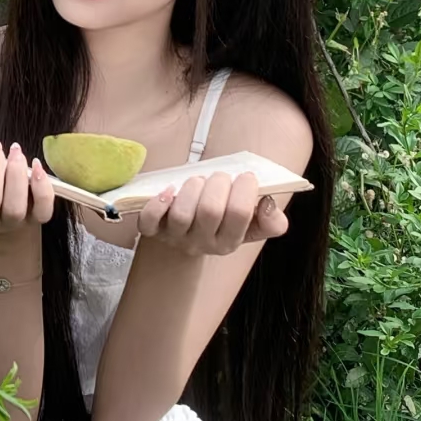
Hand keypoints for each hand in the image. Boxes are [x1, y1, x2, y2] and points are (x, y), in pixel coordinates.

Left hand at [136, 169, 288, 256]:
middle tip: (219, 177)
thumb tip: (268, 203)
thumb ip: (270, 219)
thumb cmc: (221, 220)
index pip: (240, 214)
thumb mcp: (251, 223)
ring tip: (197, 181)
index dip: (244, 189)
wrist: (188, 234)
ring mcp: (176, 238)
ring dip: (191, 189)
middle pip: (210, 211)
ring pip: (182, 214)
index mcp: (230, 241)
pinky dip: (156, 204)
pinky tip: (168, 191)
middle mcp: (203, 244)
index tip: (245, 176)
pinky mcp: (154, 231)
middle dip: (217, 184)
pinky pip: (150, 222)